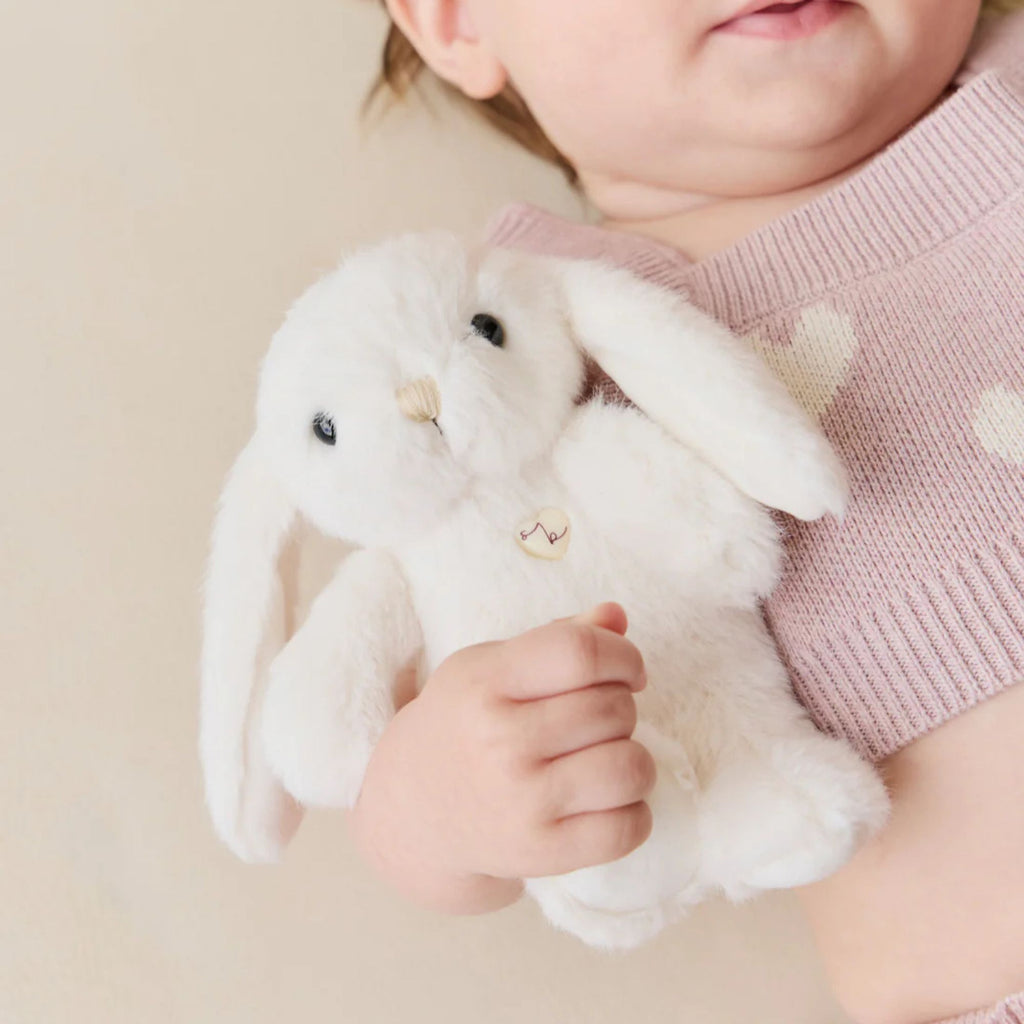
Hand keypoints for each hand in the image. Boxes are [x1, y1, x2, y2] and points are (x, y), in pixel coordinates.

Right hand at [349, 603, 654, 913]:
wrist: (413, 809)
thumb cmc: (464, 723)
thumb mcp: (491, 667)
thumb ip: (559, 637)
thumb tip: (617, 616)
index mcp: (488, 682)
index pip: (580, 651)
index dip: (623, 656)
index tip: (625, 671)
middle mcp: (502, 741)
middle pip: (613, 708)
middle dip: (621, 707)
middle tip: (595, 720)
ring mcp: (523, 802)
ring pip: (631, 768)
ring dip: (633, 759)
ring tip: (605, 758)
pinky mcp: (542, 852)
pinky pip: (629, 828)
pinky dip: (633, 811)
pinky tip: (605, 800)